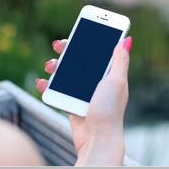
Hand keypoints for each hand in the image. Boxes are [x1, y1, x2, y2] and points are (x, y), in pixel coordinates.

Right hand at [36, 37, 131, 165]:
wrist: (96, 138)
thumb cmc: (109, 111)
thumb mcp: (116, 82)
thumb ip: (120, 61)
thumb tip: (126, 40)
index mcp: (108, 73)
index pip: (97, 51)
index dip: (88, 39)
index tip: (79, 30)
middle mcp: (95, 80)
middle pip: (78, 59)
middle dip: (66, 50)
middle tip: (58, 45)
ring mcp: (82, 91)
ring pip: (65, 72)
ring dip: (54, 66)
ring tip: (49, 66)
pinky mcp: (71, 102)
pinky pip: (57, 89)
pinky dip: (47, 85)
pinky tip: (42, 82)